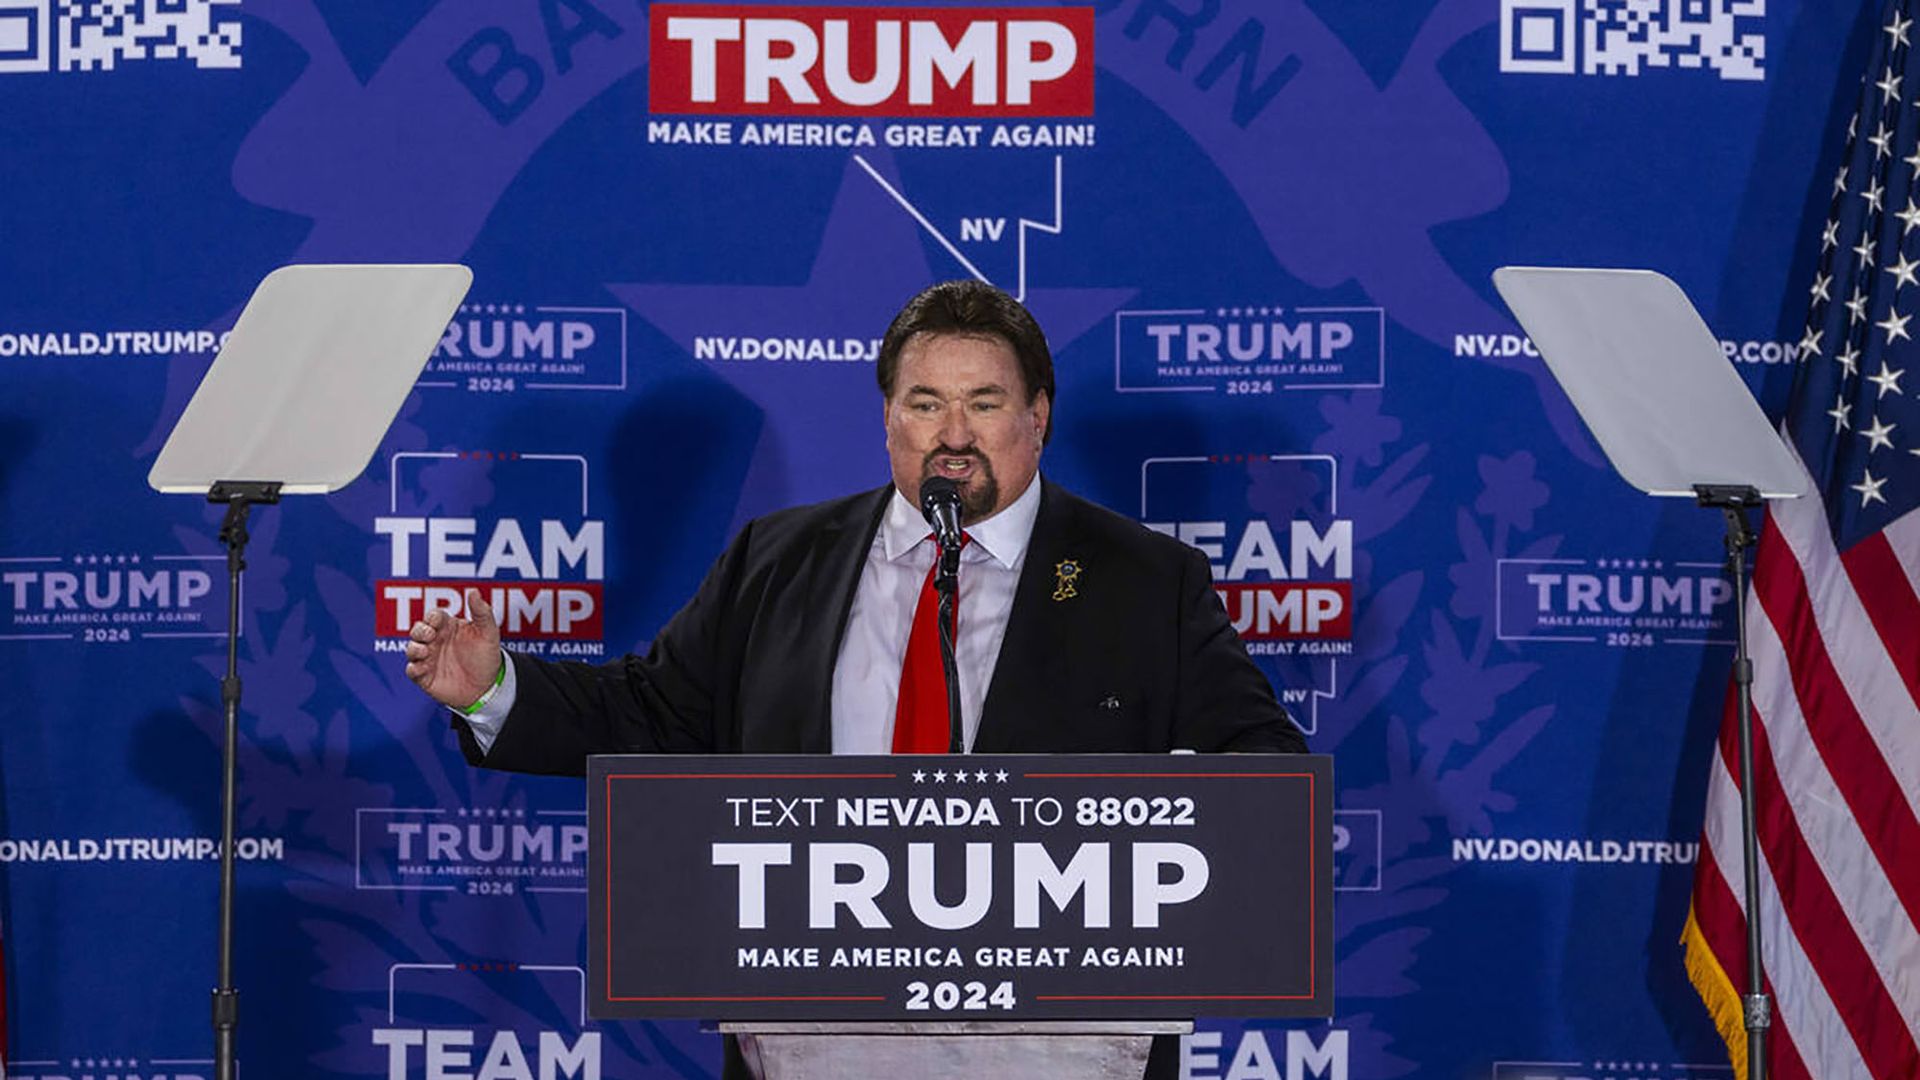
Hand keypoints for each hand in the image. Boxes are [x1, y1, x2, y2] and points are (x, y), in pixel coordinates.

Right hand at [404, 588, 503, 709]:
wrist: (488, 687)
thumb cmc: (486, 657)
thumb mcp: (489, 632)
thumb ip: (482, 612)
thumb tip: (473, 591)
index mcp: (448, 627)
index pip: (433, 616)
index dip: (432, 617)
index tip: (438, 621)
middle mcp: (435, 641)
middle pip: (417, 630)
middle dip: (420, 630)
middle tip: (430, 635)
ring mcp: (429, 659)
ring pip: (411, 648)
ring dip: (414, 648)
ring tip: (426, 651)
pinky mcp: (425, 677)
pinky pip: (411, 670)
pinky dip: (414, 668)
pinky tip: (423, 667)